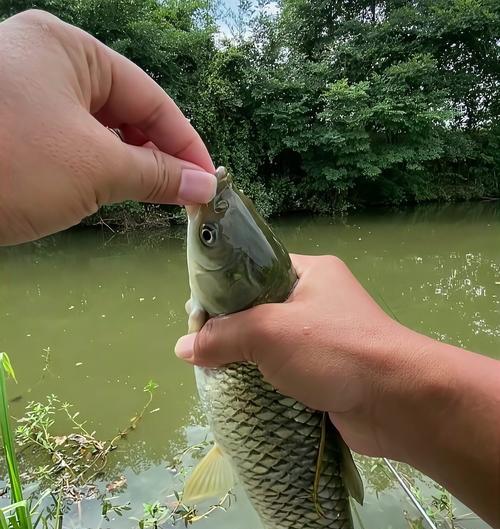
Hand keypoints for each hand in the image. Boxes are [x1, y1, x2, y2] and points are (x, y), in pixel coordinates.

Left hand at [0, 10, 215, 244]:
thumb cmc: (10, 165)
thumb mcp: (96, 168)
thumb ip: (156, 174)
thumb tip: (202, 186)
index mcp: (68, 50)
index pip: (149, 96)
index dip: (185, 142)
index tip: (207, 179)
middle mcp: (45, 63)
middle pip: (124, 110)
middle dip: (157, 154)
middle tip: (182, 193)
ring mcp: (24, 94)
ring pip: (98, 130)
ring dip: (128, 165)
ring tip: (151, 195)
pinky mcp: (11, 128)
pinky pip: (70, 144)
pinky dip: (96, 169)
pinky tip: (110, 190)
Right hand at [175, 254, 499, 526]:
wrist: (396, 402)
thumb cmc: (332, 349)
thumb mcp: (268, 332)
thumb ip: (222, 336)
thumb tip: (183, 347)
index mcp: (308, 272)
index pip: (254, 270)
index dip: (224, 288)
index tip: (197, 312)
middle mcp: (316, 299)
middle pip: (260, 308)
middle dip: (232, 329)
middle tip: (202, 345)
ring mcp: (323, 337)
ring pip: (271, 343)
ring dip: (247, 358)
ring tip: (213, 370)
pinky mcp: (325, 370)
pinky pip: (284, 369)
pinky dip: (265, 379)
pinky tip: (240, 390)